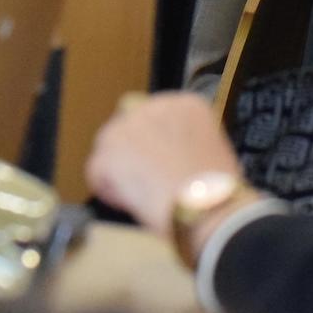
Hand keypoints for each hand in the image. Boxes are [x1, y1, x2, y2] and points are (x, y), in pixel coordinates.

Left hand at [85, 92, 243, 242]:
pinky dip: (109, 191)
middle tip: (148, 182)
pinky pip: (96, 172)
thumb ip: (186, 143)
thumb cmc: (216, 192)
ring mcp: (128, 126)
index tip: (163, 164)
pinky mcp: (108, 151)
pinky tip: (131, 202)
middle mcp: (154, 106)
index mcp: (186, 105)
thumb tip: (170, 156)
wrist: (208, 208)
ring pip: (109, 149)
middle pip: (129, 128)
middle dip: (134, 154)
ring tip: (143, 196)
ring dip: (120, 171)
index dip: (157, 145)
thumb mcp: (211, 152)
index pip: (155, 118)